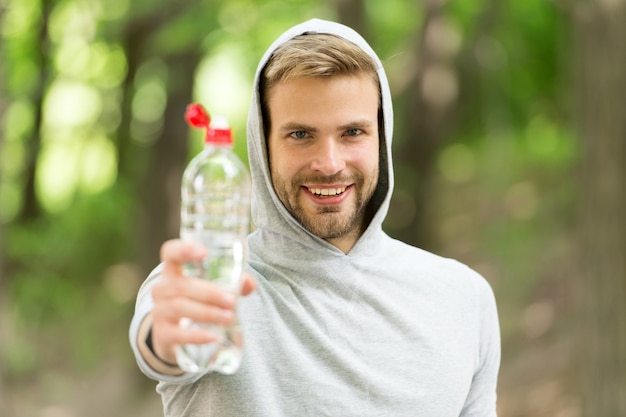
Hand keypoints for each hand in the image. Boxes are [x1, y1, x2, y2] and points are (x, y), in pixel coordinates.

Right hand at [150, 239, 255, 364]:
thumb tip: (248, 282)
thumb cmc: (197, 299)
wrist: (174, 332)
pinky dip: (196, 335)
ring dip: (207, 312)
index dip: (184, 250)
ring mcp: (160, 310)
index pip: (170, 252)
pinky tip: (213, 337)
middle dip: (209, 293)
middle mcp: (162, 288)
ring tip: (229, 317)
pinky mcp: (163, 333)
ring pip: (179, 307)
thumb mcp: (211, 287)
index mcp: (174, 270)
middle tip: (231, 301)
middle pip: (181, 285)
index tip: (204, 252)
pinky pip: (177, 334)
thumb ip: (233, 282)